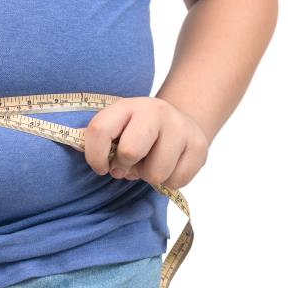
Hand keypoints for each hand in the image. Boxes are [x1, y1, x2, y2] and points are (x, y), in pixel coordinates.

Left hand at [83, 97, 208, 189]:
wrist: (183, 120)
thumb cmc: (139, 131)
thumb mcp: (118, 126)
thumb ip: (101, 139)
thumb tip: (87, 154)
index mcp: (127, 106)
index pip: (100, 130)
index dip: (94, 156)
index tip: (101, 167)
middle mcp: (155, 111)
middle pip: (130, 152)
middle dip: (126, 166)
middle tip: (129, 165)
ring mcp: (180, 127)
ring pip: (156, 174)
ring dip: (149, 176)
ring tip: (150, 163)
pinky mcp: (200, 147)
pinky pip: (177, 181)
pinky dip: (169, 181)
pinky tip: (168, 165)